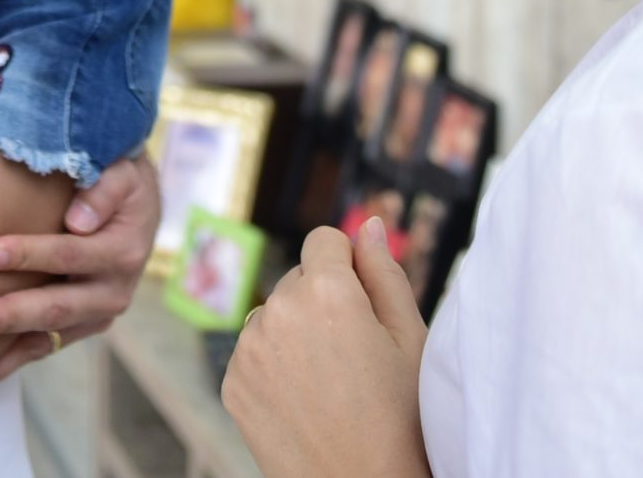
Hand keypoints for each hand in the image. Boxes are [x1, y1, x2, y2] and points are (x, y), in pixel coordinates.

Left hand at [0, 151, 161, 406]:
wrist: (136, 204)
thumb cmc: (119, 180)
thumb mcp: (122, 172)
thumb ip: (103, 189)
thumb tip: (77, 220)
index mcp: (122, 252)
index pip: (71, 253)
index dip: (29, 254)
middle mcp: (112, 292)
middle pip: (57, 307)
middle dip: (12, 315)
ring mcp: (94, 315)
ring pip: (45, 339)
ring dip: (3, 358)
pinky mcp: (76, 327)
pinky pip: (39, 349)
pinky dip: (5, 367)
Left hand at [222, 220, 432, 477]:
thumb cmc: (401, 419)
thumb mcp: (410, 339)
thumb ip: (385, 271)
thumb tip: (370, 223)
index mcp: (326, 291)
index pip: (325, 239)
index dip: (349, 267)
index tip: (364, 306)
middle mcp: (277, 310)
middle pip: (299, 278)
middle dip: (323, 301)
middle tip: (354, 356)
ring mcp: (247, 348)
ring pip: (274, 314)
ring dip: (295, 332)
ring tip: (330, 382)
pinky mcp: (231, 381)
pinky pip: (253, 350)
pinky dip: (274, 365)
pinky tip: (304, 399)